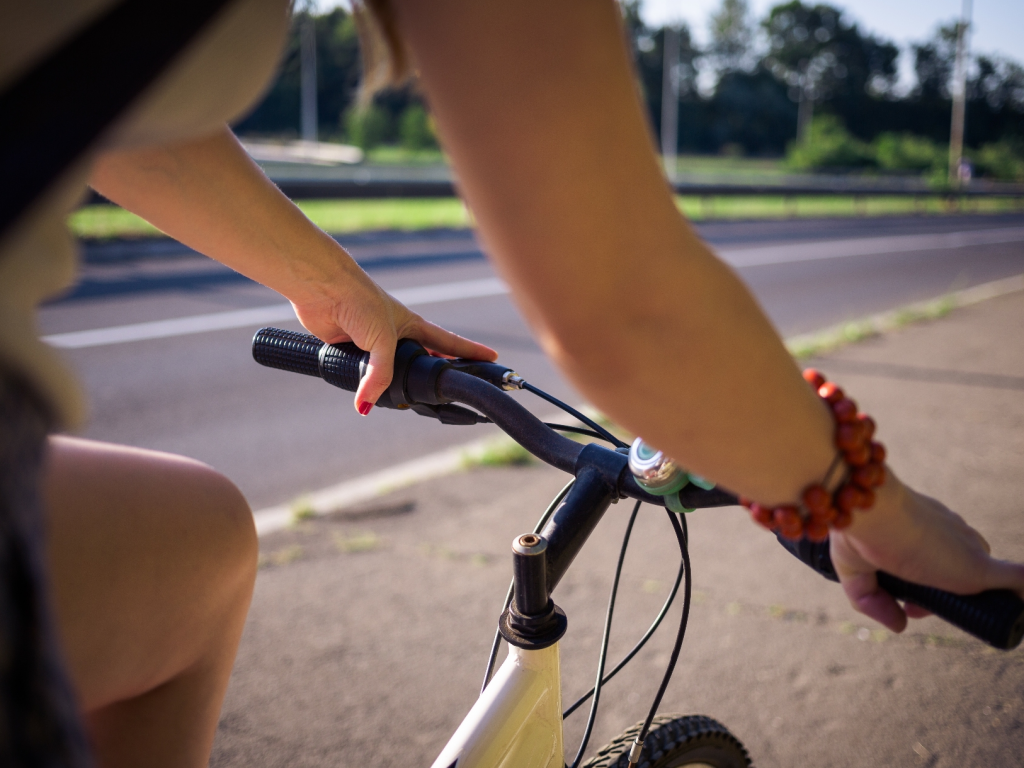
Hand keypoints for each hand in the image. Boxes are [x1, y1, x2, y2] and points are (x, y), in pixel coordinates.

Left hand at [291, 266, 496, 413]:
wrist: (323, 288)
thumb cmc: (360, 300)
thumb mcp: (382, 340)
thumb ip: (380, 374)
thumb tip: (366, 404)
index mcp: (414, 326)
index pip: (450, 344)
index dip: (471, 353)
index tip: (492, 359)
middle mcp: (398, 336)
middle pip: (422, 362)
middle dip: (433, 377)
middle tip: (449, 394)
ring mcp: (374, 344)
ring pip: (390, 373)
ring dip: (393, 385)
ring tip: (405, 401)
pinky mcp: (352, 350)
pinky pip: (361, 374)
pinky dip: (362, 384)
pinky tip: (362, 393)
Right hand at [830, 469, 1023, 631]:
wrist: (871, 511)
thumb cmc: (858, 530)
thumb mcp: (853, 570)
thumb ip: (871, 601)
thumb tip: (900, 626)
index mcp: (923, 525)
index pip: (943, 555)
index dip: (928, 582)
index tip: (909, 603)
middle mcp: (950, 533)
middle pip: (967, 566)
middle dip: (947, 590)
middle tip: (918, 608)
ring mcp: (967, 548)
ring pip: (990, 577)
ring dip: (982, 597)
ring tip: (963, 614)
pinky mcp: (979, 566)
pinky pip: (1017, 580)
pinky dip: (1021, 589)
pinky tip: (1020, 609)